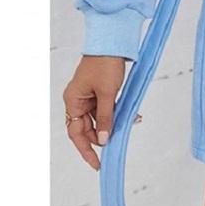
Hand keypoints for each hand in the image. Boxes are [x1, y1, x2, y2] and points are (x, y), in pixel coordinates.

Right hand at [62, 55, 125, 169]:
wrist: (112, 41)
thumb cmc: (105, 63)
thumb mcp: (107, 93)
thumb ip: (106, 117)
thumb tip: (104, 139)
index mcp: (73, 101)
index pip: (76, 133)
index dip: (86, 150)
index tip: (97, 164)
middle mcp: (77, 100)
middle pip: (86, 128)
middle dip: (102, 137)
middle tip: (116, 145)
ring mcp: (87, 95)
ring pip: (98, 118)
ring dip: (112, 123)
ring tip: (130, 124)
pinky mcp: (98, 91)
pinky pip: (105, 108)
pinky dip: (116, 113)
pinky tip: (131, 115)